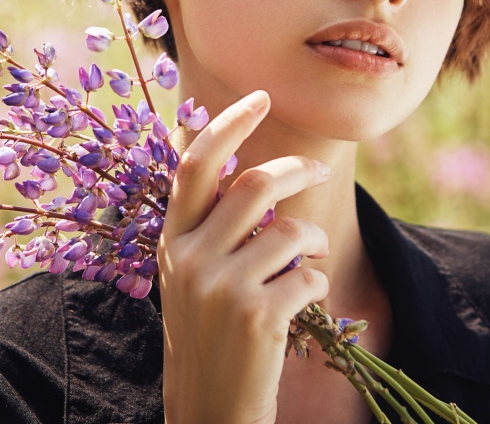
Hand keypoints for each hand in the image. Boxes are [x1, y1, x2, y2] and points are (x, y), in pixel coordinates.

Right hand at [159, 90, 331, 423]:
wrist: (207, 413)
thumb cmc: (208, 339)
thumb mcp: (191, 278)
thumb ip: (210, 230)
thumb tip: (249, 176)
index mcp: (171, 242)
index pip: (196, 165)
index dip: (228, 125)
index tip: (260, 97)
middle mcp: (190, 258)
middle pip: (255, 184)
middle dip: (298, 171)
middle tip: (318, 172)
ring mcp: (221, 287)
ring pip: (291, 231)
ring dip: (314, 241)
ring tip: (310, 261)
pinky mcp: (256, 316)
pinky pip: (308, 275)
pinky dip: (316, 284)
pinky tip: (303, 304)